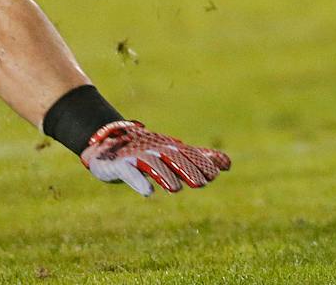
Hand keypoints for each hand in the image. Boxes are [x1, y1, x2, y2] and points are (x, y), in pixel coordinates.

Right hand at [80, 120, 231, 195]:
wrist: (108, 143)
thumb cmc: (147, 150)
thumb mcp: (174, 154)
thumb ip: (199, 158)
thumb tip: (228, 165)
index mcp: (170, 148)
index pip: (188, 154)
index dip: (201, 163)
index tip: (215, 174)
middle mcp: (156, 149)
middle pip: (173, 158)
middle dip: (188, 169)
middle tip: (203, 182)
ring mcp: (138, 155)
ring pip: (153, 165)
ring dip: (165, 175)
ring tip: (175, 189)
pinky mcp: (121, 164)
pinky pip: (130, 172)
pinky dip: (139, 181)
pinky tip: (148, 192)